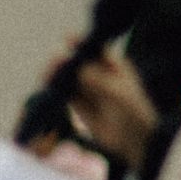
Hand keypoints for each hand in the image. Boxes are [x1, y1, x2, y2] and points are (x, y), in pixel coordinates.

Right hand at [57, 48, 157, 170]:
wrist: (133, 141)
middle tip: (56, 60)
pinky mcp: (79, 105)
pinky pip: (65, 94)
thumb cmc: (132, 112)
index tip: (68, 38)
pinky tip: (47, 86)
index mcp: (114, 66)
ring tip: (47, 74)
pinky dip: (55, 89)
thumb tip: (79, 69)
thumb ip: (98, 79)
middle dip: (65, 59)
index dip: (81, 42)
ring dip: (57, 74)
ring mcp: (89, 90)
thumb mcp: (118, 92)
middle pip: (78, 61)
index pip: (96, 49)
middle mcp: (100, 74)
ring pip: (69, 77)